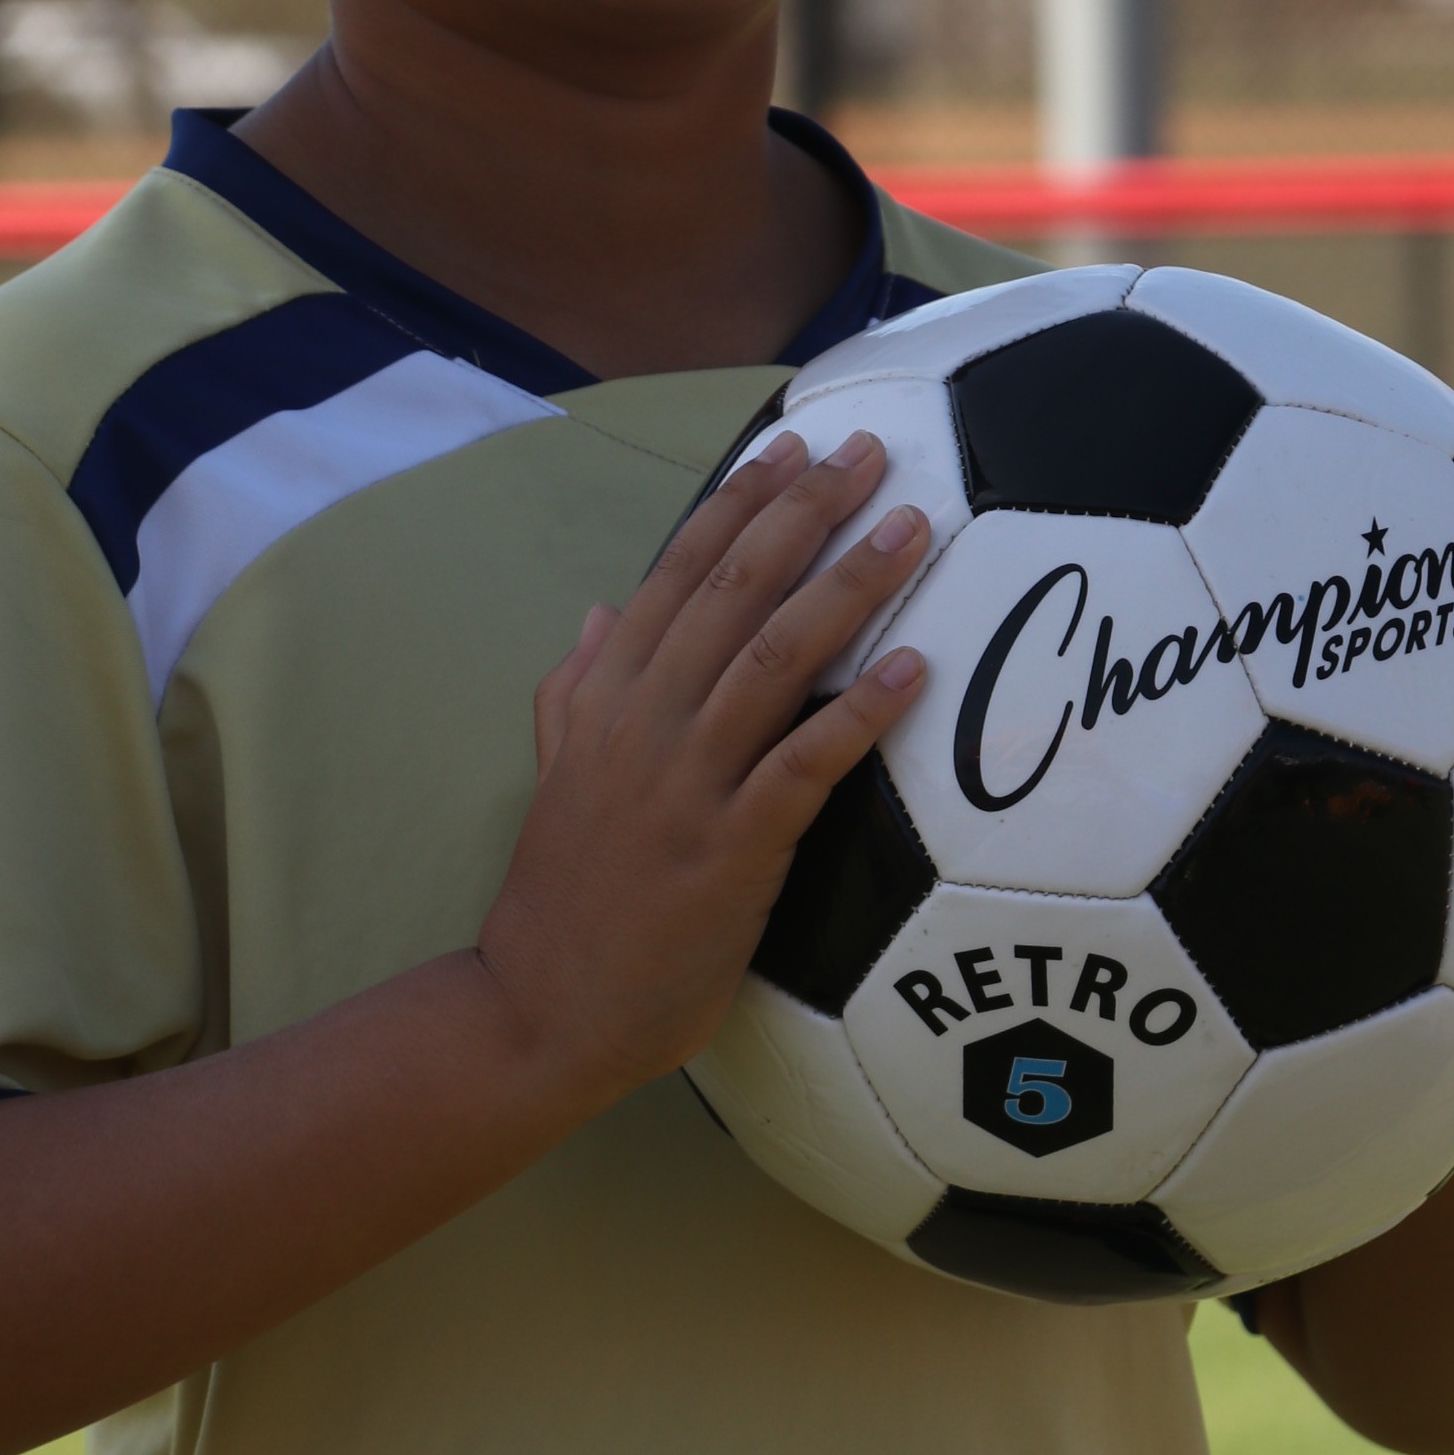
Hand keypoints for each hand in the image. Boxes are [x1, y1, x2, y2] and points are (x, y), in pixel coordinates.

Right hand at [477, 431, 930, 1110]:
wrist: (539, 1010)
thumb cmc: (562, 901)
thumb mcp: (553, 779)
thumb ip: (571, 692)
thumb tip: (599, 611)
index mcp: (603, 698)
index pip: (676, 575)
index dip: (738, 504)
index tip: (791, 444)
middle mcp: (643, 724)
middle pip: (734, 593)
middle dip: (804, 513)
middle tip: (868, 453)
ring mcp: (685, 785)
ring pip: (774, 659)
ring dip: (848, 586)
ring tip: (911, 529)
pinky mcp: (729, 851)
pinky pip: (805, 765)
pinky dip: (860, 710)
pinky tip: (914, 667)